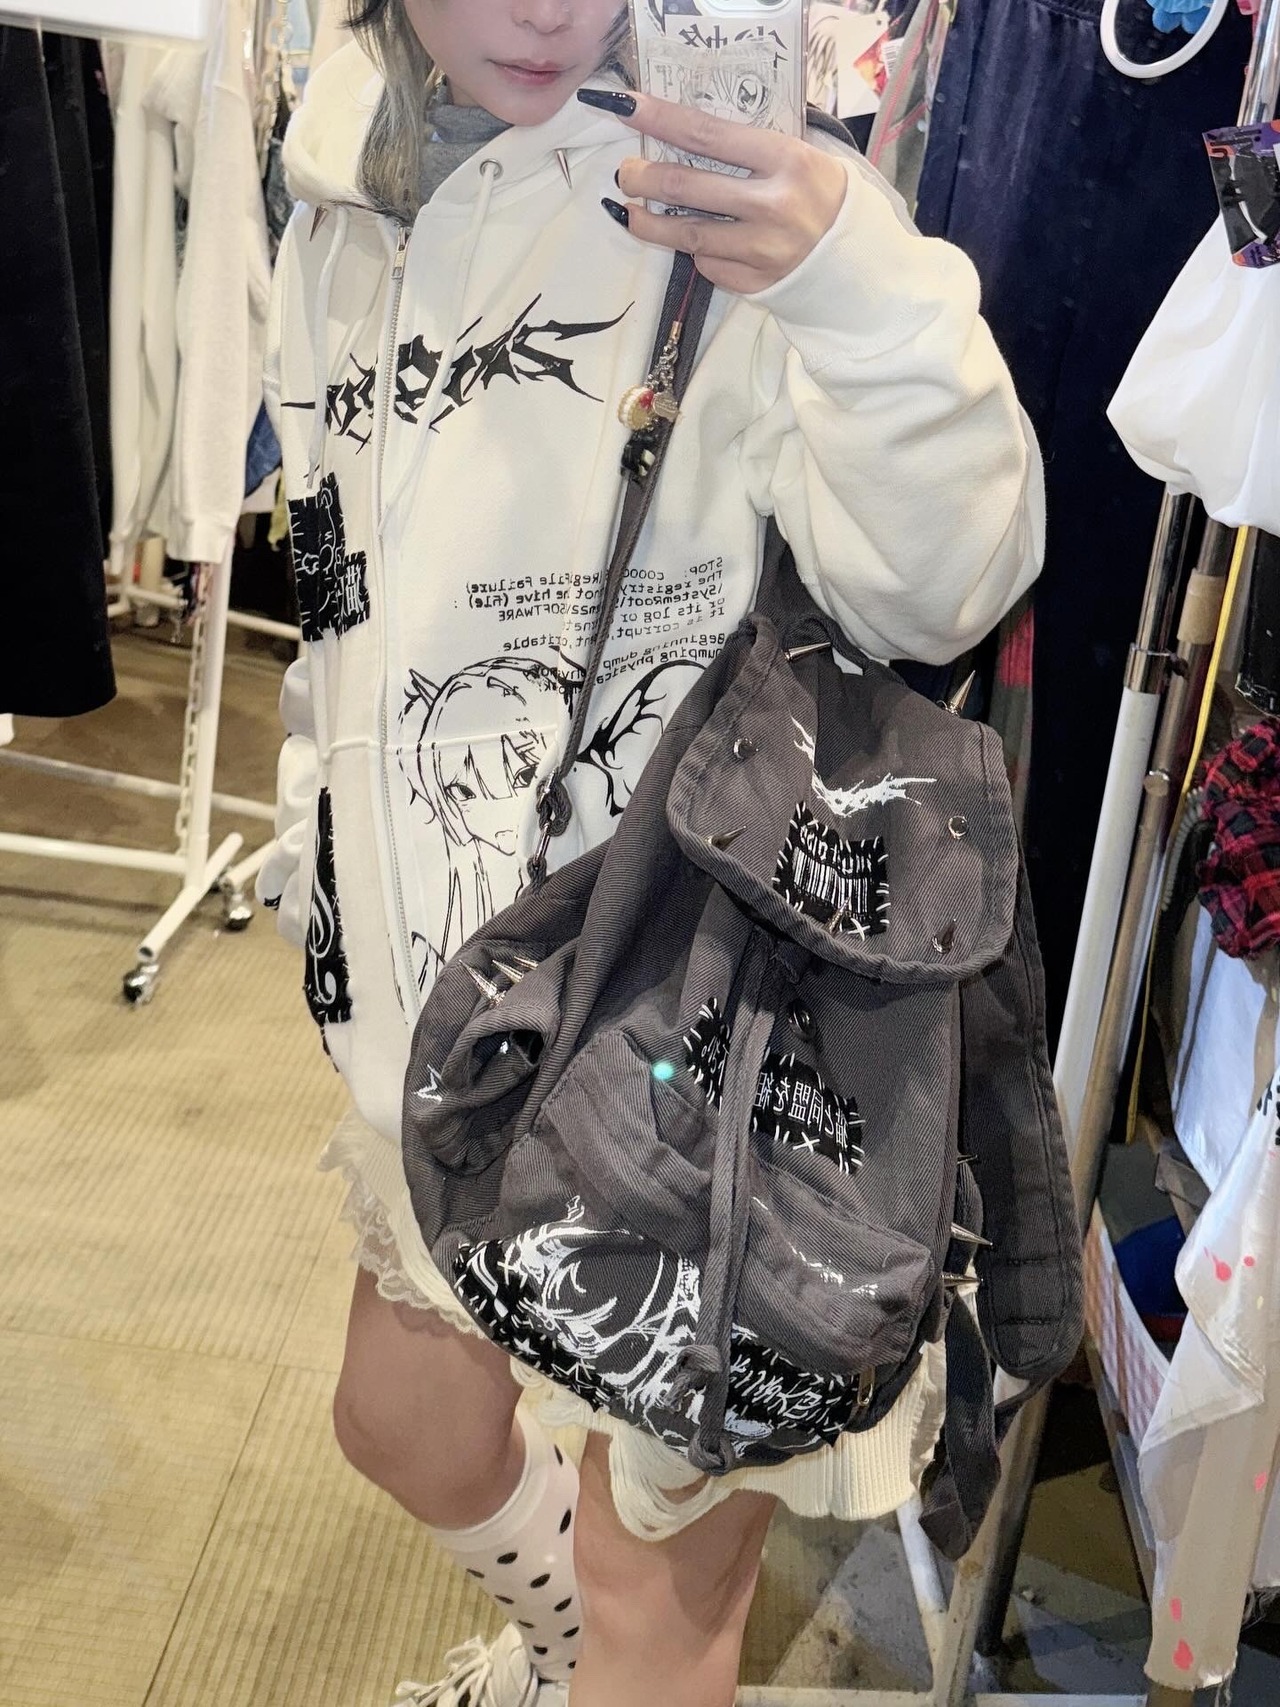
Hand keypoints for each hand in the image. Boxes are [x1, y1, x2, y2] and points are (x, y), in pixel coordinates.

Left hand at [597, 92, 847, 294]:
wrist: (855, 257)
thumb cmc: (819, 193)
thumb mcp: (796, 155)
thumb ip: (747, 148)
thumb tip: (682, 135)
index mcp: (785, 160)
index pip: (706, 134)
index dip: (659, 119)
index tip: (624, 106)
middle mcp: (772, 206)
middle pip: (687, 186)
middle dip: (643, 177)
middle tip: (626, 173)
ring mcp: (762, 250)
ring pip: (687, 234)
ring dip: (649, 222)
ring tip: (629, 211)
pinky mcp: (755, 283)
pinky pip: (709, 264)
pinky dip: (695, 251)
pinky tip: (689, 242)